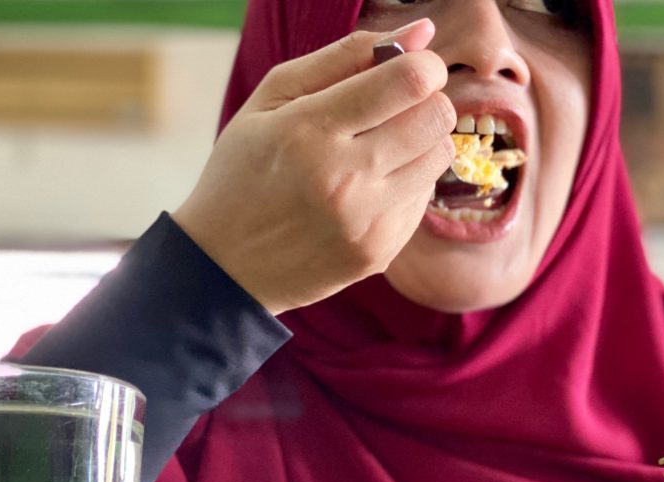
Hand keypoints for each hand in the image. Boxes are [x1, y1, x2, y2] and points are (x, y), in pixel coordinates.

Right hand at [172, 19, 455, 313]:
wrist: (224, 267)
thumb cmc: (244, 172)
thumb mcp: (272, 100)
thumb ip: (344, 57)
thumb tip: (421, 32)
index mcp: (309, 131)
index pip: (407, 82)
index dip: (424, 65)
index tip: (413, 67)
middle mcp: (344, 178)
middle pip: (436, 116)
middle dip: (427, 99)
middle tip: (398, 104)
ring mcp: (367, 221)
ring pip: (440, 154)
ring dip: (422, 139)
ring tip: (381, 145)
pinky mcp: (381, 251)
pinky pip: (424, 196)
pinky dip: (408, 180)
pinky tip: (369, 185)